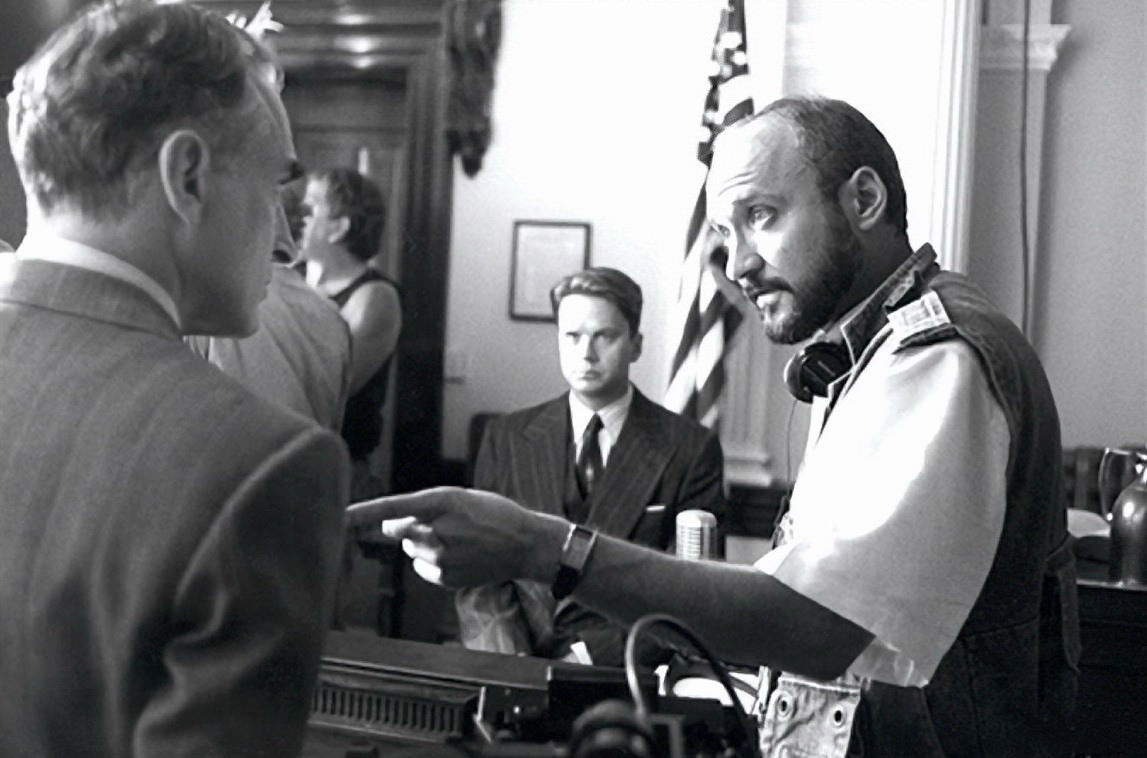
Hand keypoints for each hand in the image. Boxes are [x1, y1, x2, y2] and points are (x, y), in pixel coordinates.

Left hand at [346, 487, 565, 587]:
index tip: (337, 517)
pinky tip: (460, 557)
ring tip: (458, 540)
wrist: (525, 544)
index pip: (392, 507)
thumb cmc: (493, 514)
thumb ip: (422, 509)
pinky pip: (423, 568)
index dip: (362, 513)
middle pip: (398, 530)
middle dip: (405, 526)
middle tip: (436, 524)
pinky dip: (434, 563)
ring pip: (411, 549)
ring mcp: (442, 556)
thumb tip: (386, 527)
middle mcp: (439, 529)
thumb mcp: (461, 498)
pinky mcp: (445, 577)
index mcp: (443, 501)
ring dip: (424, 544)